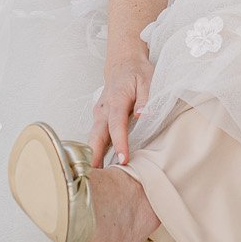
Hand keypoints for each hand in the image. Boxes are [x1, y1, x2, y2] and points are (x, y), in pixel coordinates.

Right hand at [90, 46, 152, 167]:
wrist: (123, 62)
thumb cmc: (137, 72)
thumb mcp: (148, 80)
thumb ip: (146, 99)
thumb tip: (142, 116)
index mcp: (116, 100)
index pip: (116, 126)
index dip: (119, 143)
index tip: (123, 159)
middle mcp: (103, 109)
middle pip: (96, 136)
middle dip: (94, 156)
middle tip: (96, 177)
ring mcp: (99, 114)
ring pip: (93, 138)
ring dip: (92, 156)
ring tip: (95, 178)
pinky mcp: (99, 118)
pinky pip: (96, 136)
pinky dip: (95, 150)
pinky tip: (98, 166)